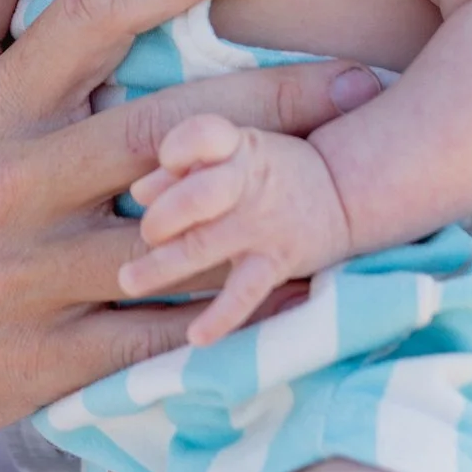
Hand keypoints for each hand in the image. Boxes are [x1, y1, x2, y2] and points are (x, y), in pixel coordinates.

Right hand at [0, 0, 382, 446]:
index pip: (96, 8)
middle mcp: (6, 182)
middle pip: (163, 128)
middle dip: (275, 103)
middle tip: (367, 81)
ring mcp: (27, 278)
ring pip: (173, 240)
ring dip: (266, 214)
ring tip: (353, 184)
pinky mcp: (48, 364)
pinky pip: (163, 336)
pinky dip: (236, 313)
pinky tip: (301, 286)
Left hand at [119, 117, 350, 343]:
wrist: (343, 192)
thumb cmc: (269, 169)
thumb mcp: (234, 152)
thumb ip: (185, 167)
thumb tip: (139, 192)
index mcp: (235, 146)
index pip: (202, 135)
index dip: (178, 148)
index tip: (166, 160)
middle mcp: (246, 183)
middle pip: (197, 196)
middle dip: (162, 217)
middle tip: (148, 232)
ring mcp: (261, 225)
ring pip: (205, 245)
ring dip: (162, 266)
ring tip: (128, 281)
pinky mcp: (277, 262)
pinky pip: (246, 293)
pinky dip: (221, 317)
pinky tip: (195, 337)